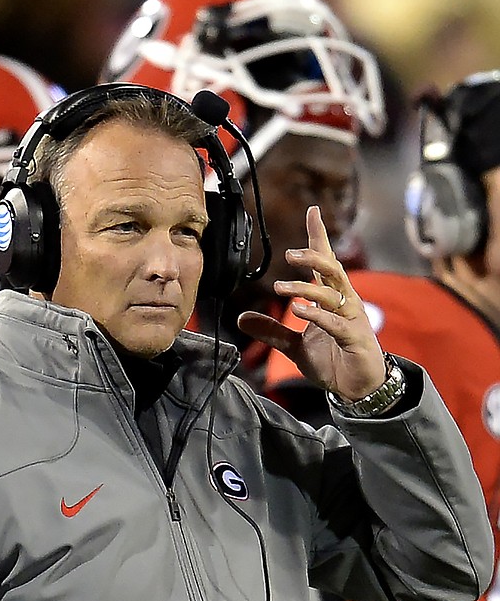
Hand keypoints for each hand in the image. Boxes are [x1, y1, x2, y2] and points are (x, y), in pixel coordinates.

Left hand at [237, 205, 384, 399]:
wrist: (357, 389)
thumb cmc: (333, 361)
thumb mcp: (295, 347)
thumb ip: (272, 331)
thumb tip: (242, 319)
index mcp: (330, 300)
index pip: (325, 263)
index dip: (318, 238)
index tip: (312, 211)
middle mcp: (344, 303)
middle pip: (331, 270)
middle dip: (313, 257)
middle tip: (288, 255)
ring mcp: (352, 319)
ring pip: (332, 294)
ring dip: (306, 288)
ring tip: (281, 288)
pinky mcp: (355, 338)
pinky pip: (336, 323)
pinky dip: (317, 316)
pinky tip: (299, 311)